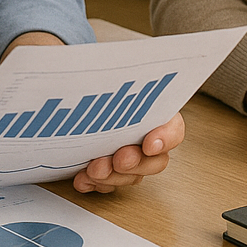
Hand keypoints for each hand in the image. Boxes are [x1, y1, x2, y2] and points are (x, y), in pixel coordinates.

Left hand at [0, 32, 183, 192]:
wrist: (73, 97)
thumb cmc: (94, 82)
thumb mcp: (102, 71)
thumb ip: (107, 73)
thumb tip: (92, 62)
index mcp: (155, 112)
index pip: (174, 129)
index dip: (165, 138)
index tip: (149, 143)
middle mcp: (147, 139)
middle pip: (155, 161)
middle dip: (136, 162)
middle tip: (118, 159)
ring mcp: (130, 158)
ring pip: (132, 177)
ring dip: (113, 176)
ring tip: (93, 170)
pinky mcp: (110, 172)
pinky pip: (109, 184)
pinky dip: (95, 183)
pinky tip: (81, 179)